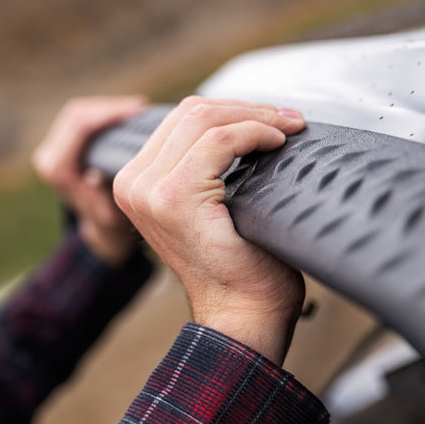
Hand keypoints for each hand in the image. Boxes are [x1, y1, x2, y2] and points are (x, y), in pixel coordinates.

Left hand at [33, 95, 147, 264]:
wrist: (97, 230)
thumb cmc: (110, 224)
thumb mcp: (111, 215)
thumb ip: (102, 196)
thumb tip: (94, 176)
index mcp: (58, 170)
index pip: (79, 127)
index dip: (109, 113)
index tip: (138, 110)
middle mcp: (48, 156)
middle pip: (77, 114)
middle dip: (110, 106)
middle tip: (141, 107)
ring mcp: (52, 149)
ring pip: (78, 112)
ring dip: (107, 108)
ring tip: (136, 110)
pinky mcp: (60, 145)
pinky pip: (80, 119)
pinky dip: (103, 114)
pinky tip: (125, 115)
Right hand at [113, 96, 306, 363]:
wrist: (243, 315)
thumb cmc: (244, 268)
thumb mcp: (219, 207)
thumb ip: (214, 168)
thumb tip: (252, 122)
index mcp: (139, 183)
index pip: (183, 121)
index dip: (233, 110)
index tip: (276, 119)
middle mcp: (133, 183)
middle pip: (191, 112)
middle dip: (247, 108)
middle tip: (290, 119)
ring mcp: (148, 190)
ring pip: (203, 118)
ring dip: (255, 116)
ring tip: (290, 126)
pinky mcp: (174, 197)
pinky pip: (219, 140)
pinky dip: (254, 132)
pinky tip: (278, 142)